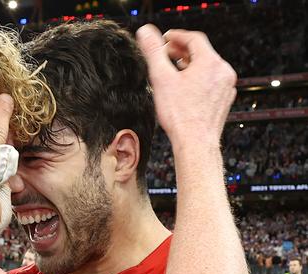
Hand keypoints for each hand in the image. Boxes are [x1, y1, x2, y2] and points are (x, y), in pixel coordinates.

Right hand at [136, 25, 236, 148]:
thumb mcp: (161, 79)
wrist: (195, 142)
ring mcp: (225, 87)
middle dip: (181, 51)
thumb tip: (145, 33)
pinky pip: (210, 82)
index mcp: (210, 62)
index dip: (176, 36)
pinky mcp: (223, 100)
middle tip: (165, 54)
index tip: (165, 38)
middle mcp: (222, 72)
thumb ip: (153, 52)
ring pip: (206, 68)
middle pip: (201, 52)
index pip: (193, 38)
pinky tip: (183, 90)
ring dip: (188, 66)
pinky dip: (197, 80)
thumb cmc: (181, 116)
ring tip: (172, 73)